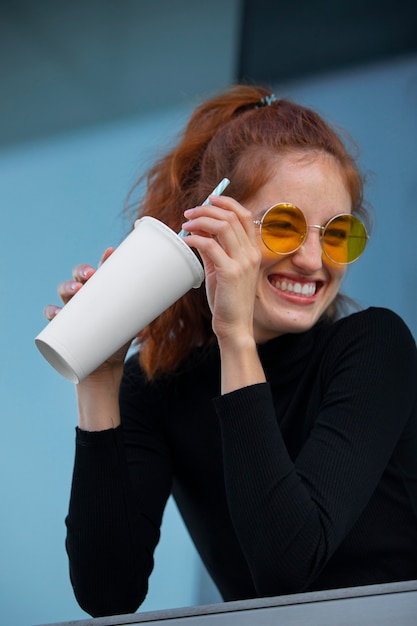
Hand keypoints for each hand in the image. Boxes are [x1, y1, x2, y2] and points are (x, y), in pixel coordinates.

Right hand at [43, 248, 130, 381]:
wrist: (105, 368)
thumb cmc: (118, 340)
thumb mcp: (133, 326)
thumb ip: (143, 315)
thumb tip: (159, 309)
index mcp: (102, 293)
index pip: (102, 271)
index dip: (105, 260)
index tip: (111, 251)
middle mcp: (85, 299)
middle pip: (79, 278)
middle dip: (82, 271)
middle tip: (90, 274)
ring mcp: (72, 312)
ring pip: (64, 293)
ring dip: (67, 287)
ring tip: (75, 290)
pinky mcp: (63, 328)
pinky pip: (52, 318)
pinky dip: (51, 312)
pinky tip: (55, 312)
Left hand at [181, 195, 260, 346]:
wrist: (235, 326)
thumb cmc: (228, 300)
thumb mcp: (221, 270)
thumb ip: (213, 249)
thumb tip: (198, 230)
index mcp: (253, 251)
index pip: (244, 215)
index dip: (226, 202)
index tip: (209, 199)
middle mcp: (251, 253)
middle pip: (231, 216)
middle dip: (207, 209)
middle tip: (190, 213)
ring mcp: (243, 262)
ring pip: (221, 226)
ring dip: (200, 220)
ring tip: (186, 225)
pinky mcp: (230, 272)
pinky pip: (210, 245)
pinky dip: (195, 239)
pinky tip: (186, 242)